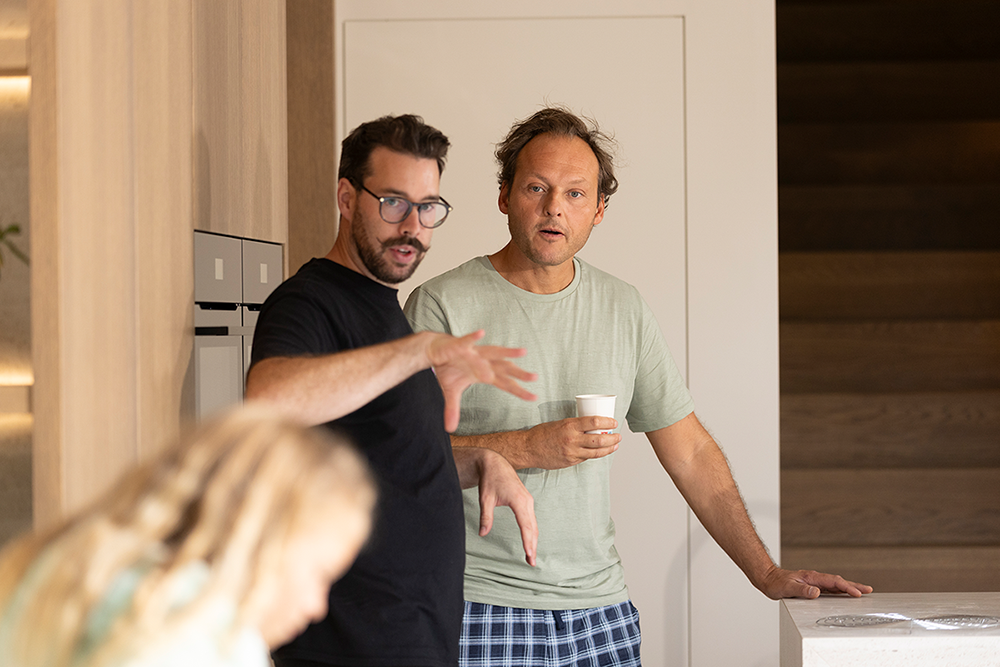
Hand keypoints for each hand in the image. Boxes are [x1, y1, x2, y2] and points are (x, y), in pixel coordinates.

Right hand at [425, 330, 537, 431]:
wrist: (434, 349)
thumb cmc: (447, 368)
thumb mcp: (450, 392)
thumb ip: (453, 409)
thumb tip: (450, 429)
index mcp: (483, 373)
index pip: (504, 384)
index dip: (518, 391)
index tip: (534, 397)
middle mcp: (482, 362)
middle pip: (504, 368)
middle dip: (518, 373)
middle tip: (535, 378)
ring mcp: (473, 353)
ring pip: (493, 352)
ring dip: (507, 352)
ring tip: (523, 352)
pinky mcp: (459, 346)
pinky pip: (467, 341)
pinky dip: (474, 337)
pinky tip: (481, 333)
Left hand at [470, 449, 537, 565]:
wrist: (494, 463)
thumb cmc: (490, 480)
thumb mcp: (485, 499)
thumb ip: (485, 517)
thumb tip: (483, 533)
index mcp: (519, 501)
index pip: (526, 525)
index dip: (527, 541)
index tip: (528, 554)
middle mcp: (527, 501)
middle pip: (533, 528)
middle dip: (532, 545)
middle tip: (531, 562)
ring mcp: (528, 501)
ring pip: (534, 524)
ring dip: (533, 540)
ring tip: (530, 556)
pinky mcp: (527, 501)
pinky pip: (531, 519)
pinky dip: (532, 532)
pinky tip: (530, 541)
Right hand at [522, 417, 620, 468]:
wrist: (528, 448)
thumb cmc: (542, 434)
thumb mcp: (560, 423)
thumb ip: (575, 426)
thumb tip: (592, 426)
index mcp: (570, 426)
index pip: (594, 422)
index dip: (607, 422)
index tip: (614, 422)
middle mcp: (572, 439)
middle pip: (599, 439)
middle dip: (613, 438)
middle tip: (618, 436)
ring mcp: (572, 452)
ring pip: (596, 452)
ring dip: (609, 449)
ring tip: (615, 445)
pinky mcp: (570, 462)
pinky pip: (586, 458)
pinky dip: (595, 454)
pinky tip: (601, 452)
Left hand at [759, 566, 872, 599]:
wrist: (768, 579)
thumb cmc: (776, 584)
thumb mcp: (787, 588)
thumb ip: (802, 590)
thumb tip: (816, 592)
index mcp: (811, 577)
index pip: (833, 582)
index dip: (846, 587)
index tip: (858, 593)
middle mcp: (815, 578)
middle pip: (838, 581)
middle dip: (854, 586)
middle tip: (868, 590)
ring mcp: (814, 582)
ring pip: (835, 584)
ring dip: (849, 587)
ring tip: (862, 592)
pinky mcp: (812, 586)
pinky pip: (830, 588)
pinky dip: (840, 590)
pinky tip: (844, 594)